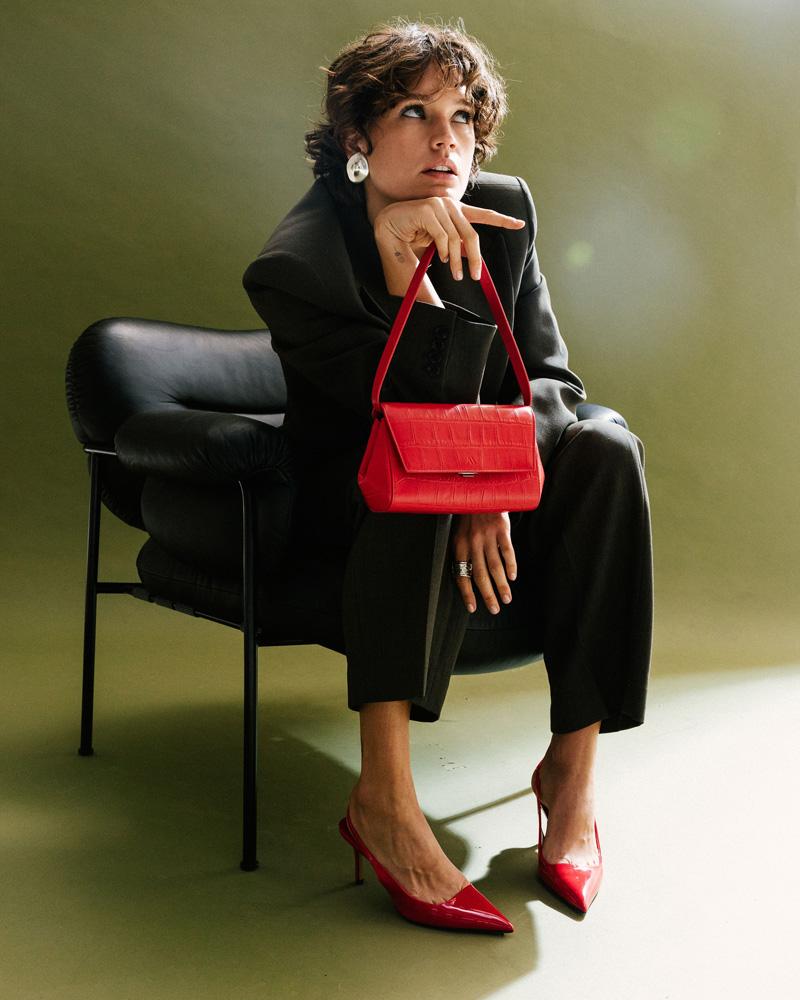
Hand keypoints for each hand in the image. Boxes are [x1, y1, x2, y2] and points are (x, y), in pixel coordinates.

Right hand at [373, 197, 524, 282]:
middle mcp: (450, 206)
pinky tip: (439, 257)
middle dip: (475, 259)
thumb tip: (473, 258)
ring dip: (456, 261)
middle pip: (472, 234)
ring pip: (457, 239)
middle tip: (474, 277)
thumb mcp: (440, 244)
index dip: (502, 220)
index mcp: (456, 212)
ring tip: (455, 273)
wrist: (390, 228)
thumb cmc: (413, 236)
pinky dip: (443, 251)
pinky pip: (443, 236)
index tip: (519, 224)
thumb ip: (457, 245)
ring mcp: (439, 205)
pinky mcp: (428, 209)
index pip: (483, 215)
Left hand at [451, 512, 516, 613]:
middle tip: (494, 609)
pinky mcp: (501, 528)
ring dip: (501, 585)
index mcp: (459, 545)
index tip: (472, 607)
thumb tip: (468, 578)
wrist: (480, 491)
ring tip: (506, 599)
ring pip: (494, 566)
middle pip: (480, 575)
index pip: (461, 574)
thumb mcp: (460, 533)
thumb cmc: (469, 516)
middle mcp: (472, 542)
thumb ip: (464, 553)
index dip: (467, 593)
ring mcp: (487, 535)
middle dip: (488, 595)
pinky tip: (513, 576)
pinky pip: (507, 550)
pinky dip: (511, 565)